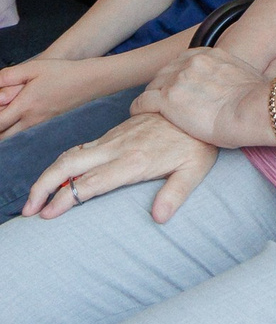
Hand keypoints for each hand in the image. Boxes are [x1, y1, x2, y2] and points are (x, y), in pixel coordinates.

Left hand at [0, 54, 115, 141]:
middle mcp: (31, 119)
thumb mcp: (33, 68)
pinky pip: (25, 133)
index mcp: (25, 106)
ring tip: (3, 121)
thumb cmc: (62, 72)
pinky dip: (14, 132)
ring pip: (14, 137)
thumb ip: (8, 76)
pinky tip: (13, 123)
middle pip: (3, 136)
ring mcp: (40, 124)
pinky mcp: (48, 123)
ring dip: (3, 133)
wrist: (91, 80)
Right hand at [22, 112, 216, 222]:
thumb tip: (159, 218)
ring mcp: (113, 139)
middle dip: (43, 186)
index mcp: (135, 160)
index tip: (47, 214)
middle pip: (68, 165)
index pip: (91, 182)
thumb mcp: (195, 169)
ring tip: (34, 199)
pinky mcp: (113, 133)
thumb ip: (176, 194)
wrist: (198, 105)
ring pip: (69, 155)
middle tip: (30, 209)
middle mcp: (117, 148)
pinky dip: (61, 164)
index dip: (66, 198)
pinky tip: (55, 179)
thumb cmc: (198, 142)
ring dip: (47, 175)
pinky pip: (80, 148)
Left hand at [132, 46, 268, 147]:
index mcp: (212, 55)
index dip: (179, 76)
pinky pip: (142, 102)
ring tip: (150, 112)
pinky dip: (139, 109)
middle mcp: (192, 62)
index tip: (180, 90)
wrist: (254, 112)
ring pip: (151, 86)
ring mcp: (178, 79)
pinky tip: (141, 116)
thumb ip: (273, 67)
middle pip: (165, 71)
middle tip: (163, 104)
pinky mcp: (167, 99)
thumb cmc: (262, 101)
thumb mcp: (267, 77)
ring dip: (150, 98)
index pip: (184, 60)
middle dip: (162, 86)